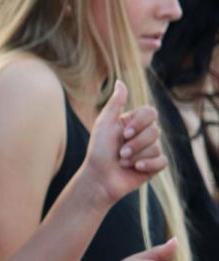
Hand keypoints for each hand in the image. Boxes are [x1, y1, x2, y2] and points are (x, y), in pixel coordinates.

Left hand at [81, 81, 167, 205]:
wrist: (99, 178)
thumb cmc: (98, 151)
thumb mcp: (104, 123)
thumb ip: (115, 103)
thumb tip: (120, 82)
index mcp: (133, 122)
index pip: (150, 113)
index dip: (140, 123)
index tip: (124, 132)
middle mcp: (143, 134)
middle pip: (155, 131)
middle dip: (135, 143)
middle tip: (120, 152)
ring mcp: (149, 150)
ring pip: (156, 147)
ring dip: (136, 156)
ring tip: (122, 162)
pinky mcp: (154, 166)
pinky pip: (161, 161)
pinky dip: (148, 165)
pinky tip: (136, 169)